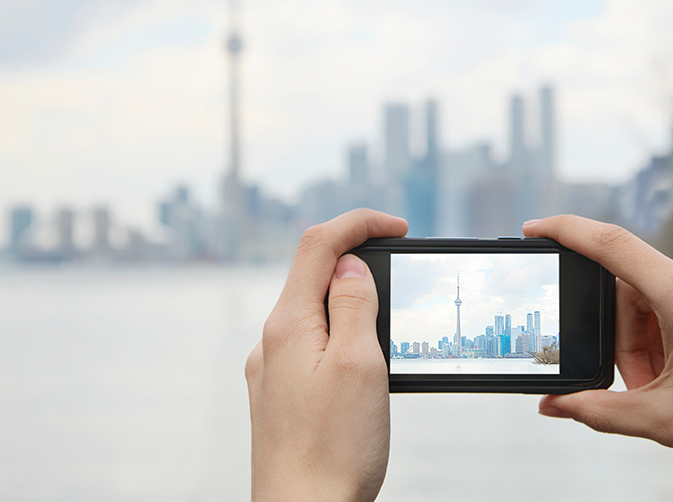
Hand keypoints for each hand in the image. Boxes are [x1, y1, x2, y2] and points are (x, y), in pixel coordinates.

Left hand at [246, 209, 406, 501]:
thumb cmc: (334, 450)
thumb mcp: (360, 364)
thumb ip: (354, 304)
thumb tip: (348, 264)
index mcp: (289, 324)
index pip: (318, 244)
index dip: (360, 223)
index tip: (399, 228)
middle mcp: (272, 342)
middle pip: (312, 274)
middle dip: (357, 260)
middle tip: (400, 272)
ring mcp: (272, 369)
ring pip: (313, 311)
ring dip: (349, 300)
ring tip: (388, 322)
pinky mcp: (280, 395)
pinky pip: (310, 344)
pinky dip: (339, 334)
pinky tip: (362, 361)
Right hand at [525, 215, 672, 501]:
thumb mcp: (665, 422)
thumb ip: (598, 409)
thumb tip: (552, 405)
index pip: (611, 245)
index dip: (565, 231)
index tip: (535, 229)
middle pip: (637, 289)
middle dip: (627, 338)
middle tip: (643, 388)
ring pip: (668, 298)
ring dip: (656, 340)